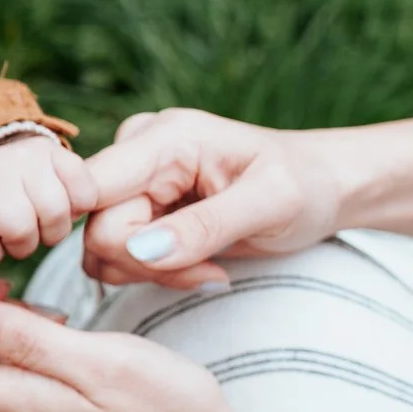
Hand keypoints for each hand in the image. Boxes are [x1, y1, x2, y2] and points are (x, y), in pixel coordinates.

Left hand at [0, 134, 97, 280]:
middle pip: (21, 229)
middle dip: (22, 245)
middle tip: (17, 234)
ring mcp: (24, 156)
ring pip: (56, 211)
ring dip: (52, 229)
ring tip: (39, 222)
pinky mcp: (56, 151)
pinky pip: (84, 191)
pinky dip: (79, 207)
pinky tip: (63, 206)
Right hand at [81, 110, 346, 289]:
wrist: (321, 186)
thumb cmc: (305, 186)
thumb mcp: (271, 205)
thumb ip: (205, 227)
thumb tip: (144, 250)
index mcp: (163, 138)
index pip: (91, 191)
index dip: (110, 234)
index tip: (171, 256)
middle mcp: (135, 151)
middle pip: (96, 228)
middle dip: (149, 264)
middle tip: (209, 272)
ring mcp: (132, 180)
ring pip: (100, 249)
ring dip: (151, 273)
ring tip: (209, 267)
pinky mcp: (136, 206)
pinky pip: (115, 255)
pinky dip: (152, 272)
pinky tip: (197, 263)